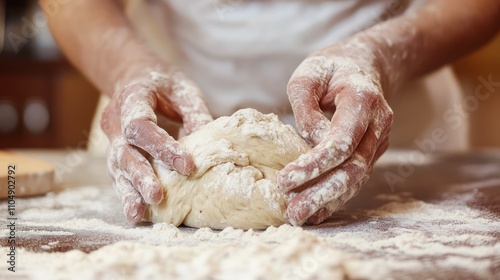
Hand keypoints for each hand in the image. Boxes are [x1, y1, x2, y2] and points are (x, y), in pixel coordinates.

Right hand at [101, 68, 212, 222]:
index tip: (188, 165)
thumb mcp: (183, 90)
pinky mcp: (116, 154)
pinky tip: (135, 213)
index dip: (162, 146)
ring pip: (117, 168)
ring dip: (129, 191)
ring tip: (138, 214)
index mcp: (131, 98)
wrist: (133, 76)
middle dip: (141, 175)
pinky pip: (118, 175)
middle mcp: (115, 121)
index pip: (140, 126)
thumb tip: (213, 145)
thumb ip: (195, 114)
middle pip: (124, 151)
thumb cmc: (163, 83)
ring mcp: (112, 139)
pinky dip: (127, 194)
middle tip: (157, 195)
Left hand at [278, 38, 393, 225]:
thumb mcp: (308, 75)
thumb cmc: (331, 67)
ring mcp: (378, 141)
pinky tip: (316, 212)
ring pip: (356, 179)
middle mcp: (378, 124)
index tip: (284, 180)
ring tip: (299, 217)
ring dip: (328, 201)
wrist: (365, 65)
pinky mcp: (371, 151)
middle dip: (322, 193)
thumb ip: (305, 108)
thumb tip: (307, 144)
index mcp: (363, 100)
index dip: (313, 165)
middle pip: (352, 168)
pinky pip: (355, 177)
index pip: (341, 142)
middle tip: (294, 212)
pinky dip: (336, 196)